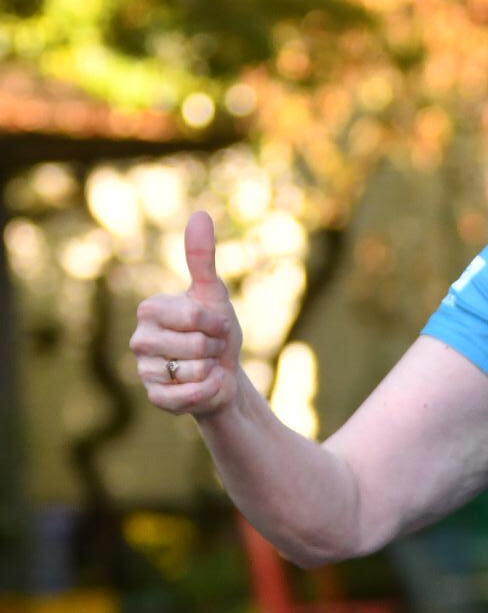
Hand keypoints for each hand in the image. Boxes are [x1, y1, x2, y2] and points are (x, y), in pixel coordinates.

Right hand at [129, 213, 242, 418]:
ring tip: (205, 367)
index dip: (216, 324)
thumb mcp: (214, 295)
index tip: (216, 325)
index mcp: (150, 310)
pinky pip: (186, 396)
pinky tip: (204, 387)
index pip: (193, 317)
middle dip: (214, 349)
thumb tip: (200, 215)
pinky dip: (206, 393)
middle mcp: (140, 339)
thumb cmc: (216, 333)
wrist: (224, 377)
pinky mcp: (155, 397)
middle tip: (210, 350)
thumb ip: (202, 258)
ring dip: (211, 371)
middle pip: (194, 346)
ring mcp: (144, 370)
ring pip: (192, 371)